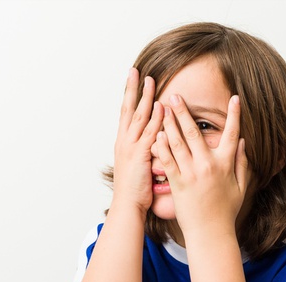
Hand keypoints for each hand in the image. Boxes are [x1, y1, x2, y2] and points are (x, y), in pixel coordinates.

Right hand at [112, 68, 163, 213]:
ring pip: (138, 117)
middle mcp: (124, 141)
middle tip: (135, 71)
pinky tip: (161, 106)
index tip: (132, 80)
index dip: (129, 96)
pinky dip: (155, 119)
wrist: (128, 206)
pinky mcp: (140, 156)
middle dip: (132, 89)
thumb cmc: (136, 190)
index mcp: (124, 143)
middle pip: (128, 109)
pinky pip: (149, 133)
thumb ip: (146, 151)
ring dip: (144, 97)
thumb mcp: (140, 166)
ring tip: (149, 80)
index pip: (126, 114)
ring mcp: (131, 147)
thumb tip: (156, 142)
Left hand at [152, 94, 249, 237]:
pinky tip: (155, 133)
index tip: (235, 98)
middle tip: (175, 96)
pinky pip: (167, 160)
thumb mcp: (241, 187)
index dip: (235, 115)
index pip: (232, 134)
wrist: (210, 232)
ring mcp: (191, 174)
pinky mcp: (177, 183)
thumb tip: (243, 142)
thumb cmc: (225, 211)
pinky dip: (161, 145)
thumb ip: (242, 163)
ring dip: (168, 123)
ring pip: (177, 142)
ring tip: (161, 109)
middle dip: (184, 112)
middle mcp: (208, 166)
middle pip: (195, 132)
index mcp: (225, 165)